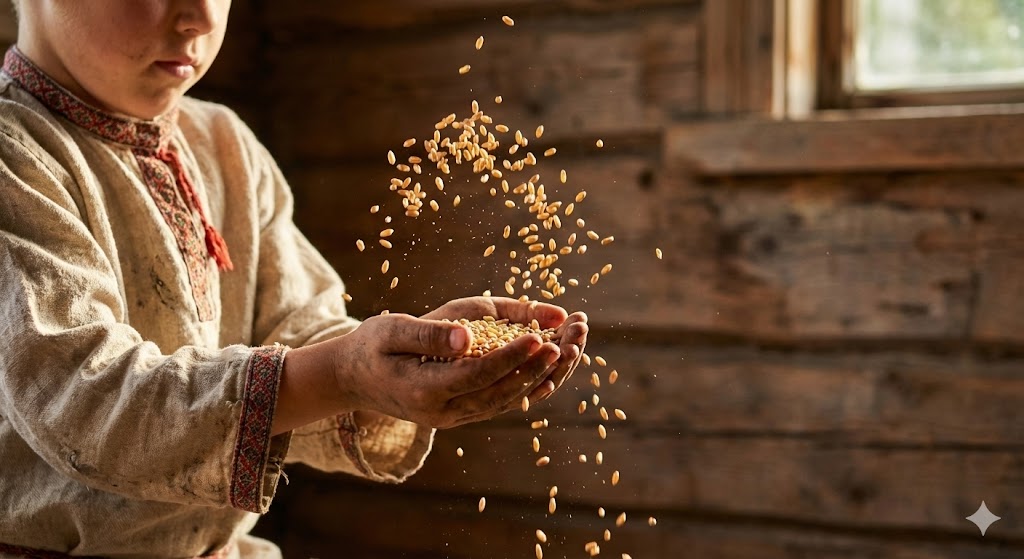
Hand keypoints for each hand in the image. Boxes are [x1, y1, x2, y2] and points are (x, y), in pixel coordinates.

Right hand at [330, 306, 566, 428]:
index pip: (476, 375)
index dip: (509, 357)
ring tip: (573, 347)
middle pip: (501, 393)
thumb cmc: (372, 346)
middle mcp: (442, 413)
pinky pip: (505, 401)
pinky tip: (557, 364)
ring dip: (544, 376)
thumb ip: (429, 334)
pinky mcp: (464, 413)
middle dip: (539, 367)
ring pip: (509, 400)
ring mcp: (455, 417)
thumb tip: (467, 337)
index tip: (539, 336)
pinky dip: (532, 384)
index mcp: (422, 391)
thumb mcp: (392, 329)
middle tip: (570, 341)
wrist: (354, 379)